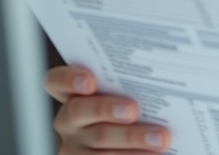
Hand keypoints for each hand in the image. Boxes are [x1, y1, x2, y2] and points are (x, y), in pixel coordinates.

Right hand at [45, 65, 170, 153]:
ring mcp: (74, 148)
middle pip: (79, 111)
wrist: (138, 143)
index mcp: (74, 95)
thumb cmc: (138, 111)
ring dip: (131, 139)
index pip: (56, 81)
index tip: (89, 81)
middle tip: (135, 110)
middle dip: (108, 109)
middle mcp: (69, 122)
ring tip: (160, 139)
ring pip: (98, 141)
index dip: (68, 78)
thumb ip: (133, 84)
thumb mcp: (129, 95)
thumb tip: (163, 71)